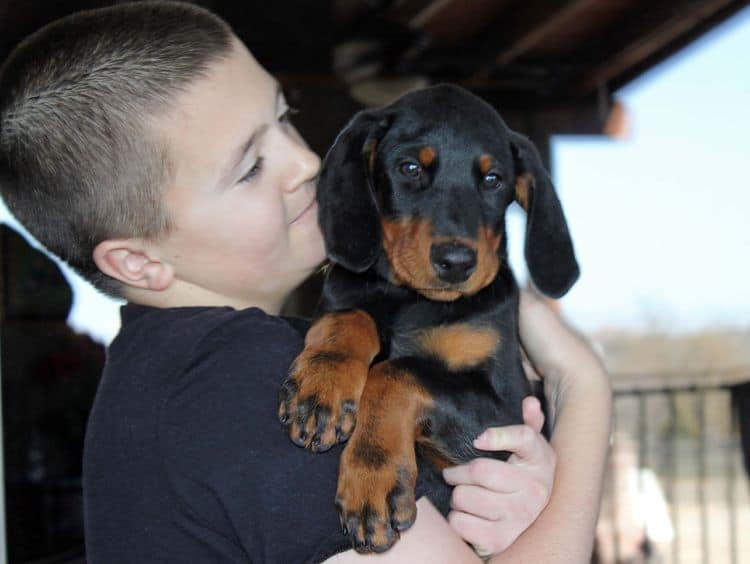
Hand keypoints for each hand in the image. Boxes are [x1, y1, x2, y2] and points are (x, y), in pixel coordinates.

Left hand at [442, 396, 555, 556]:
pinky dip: (456, 518)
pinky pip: (459, 521)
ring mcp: (519, 516)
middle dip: (457, 472)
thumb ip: (529, 424)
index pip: (523, 437)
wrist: (534, 531)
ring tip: (464, 496)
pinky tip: (468, 516)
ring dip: (456, 496)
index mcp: (541, 460)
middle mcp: (534, 489)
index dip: (497, 436)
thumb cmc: (524, 480)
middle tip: (453, 474)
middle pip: (479, 469)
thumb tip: (529, 401)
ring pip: (464, 496)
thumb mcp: (531, 452)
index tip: (478, 440)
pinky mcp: (500, 539)